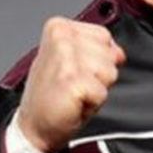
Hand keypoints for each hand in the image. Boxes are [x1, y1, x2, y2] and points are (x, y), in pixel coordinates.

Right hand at [18, 16, 126, 152]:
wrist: (34, 125)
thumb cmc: (52, 95)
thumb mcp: (73, 60)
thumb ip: (96, 48)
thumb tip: (118, 52)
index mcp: (59, 27)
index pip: (104, 36)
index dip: (98, 59)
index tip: (76, 70)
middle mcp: (61, 37)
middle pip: (110, 55)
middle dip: (99, 75)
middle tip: (75, 84)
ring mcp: (66, 58)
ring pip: (110, 73)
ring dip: (97, 89)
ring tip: (75, 93)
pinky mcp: (73, 81)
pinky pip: (103, 93)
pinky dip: (93, 104)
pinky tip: (74, 102)